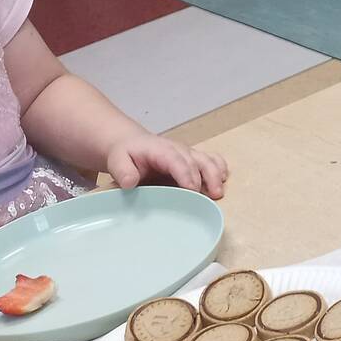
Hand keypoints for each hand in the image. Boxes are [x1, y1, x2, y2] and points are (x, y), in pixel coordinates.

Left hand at [105, 133, 228, 199]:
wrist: (130, 144)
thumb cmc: (126, 154)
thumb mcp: (117, 161)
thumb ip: (123, 171)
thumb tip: (130, 183)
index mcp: (161, 150)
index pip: (177, 160)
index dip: (186, 174)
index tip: (192, 190)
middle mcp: (178, 150)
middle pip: (197, 161)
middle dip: (207, 178)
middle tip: (211, 196)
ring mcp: (188, 154)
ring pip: (208, 160)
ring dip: (216, 174)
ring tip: (218, 192)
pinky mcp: (193, 159)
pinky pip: (212, 159)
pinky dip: (220, 168)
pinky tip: (223, 179)